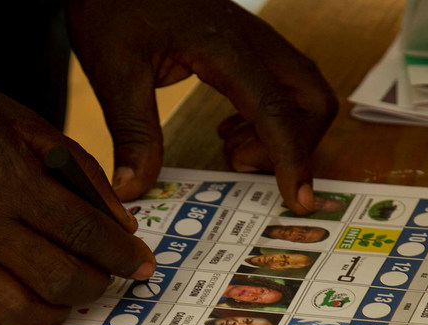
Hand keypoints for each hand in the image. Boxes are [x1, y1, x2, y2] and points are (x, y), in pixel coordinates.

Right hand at [0, 60, 155, 324]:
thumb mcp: (17, 116)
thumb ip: (75, 168)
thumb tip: (117, 218)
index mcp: (6, 176)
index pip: (84, 232)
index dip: (121, 255)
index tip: (140, 266)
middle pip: (58, 279)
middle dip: (96, 286)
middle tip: (105, 280)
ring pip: (16, 312)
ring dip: (55, 312)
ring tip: (65, 296)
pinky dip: (0, 323)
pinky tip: (15, 305)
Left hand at [67, 0, 336, 213]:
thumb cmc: (114, 7)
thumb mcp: (114, 72)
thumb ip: (132, 133)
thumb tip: (132, 189)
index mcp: (224, 47)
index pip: (276, 109)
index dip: (291, 159)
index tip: (299, 201)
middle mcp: (252, 42)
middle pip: (313, 98)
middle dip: (297, 145)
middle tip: (243, 165)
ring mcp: (255, 42)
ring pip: (305, 93)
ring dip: (284, 134)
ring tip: (231, 150)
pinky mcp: (248, 47)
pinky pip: (284, 87)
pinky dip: (272, 119)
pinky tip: (229, 132)